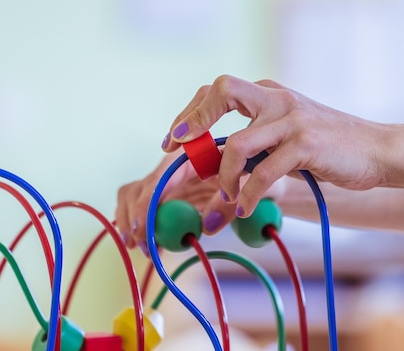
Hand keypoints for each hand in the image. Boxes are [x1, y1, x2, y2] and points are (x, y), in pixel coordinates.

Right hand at [115, 149, 286, 252]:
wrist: (271, 177)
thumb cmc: (266, 175)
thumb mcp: (255, 188)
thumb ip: (230, 203)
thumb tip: (207, 226)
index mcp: (195, 156)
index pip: (162, 177)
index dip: (149, 202)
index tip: (145, 228)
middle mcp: (178, 167)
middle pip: (140, 187)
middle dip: (135, 216)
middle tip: (141, 245)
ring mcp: (173, 182)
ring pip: (135, 196)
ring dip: (133, 221)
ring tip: (141, 248)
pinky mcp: (172, 196)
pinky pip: (147, 208)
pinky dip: (142, 224)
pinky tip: (148, 244)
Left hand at [163, 75, 389, 217]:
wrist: (379, 150)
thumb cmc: (328, 148)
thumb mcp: (286, 136)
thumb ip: (255, 143)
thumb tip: (213, 166)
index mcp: (268, 94)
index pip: (218, 90)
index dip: (190, 112)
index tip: (173, 139)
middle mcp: (277, 99)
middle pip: (222, 92)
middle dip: (193, 121)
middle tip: (178, 151)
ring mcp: (292, 119)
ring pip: (238, 143)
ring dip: (223, 176)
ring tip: (224, 198)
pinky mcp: (307, 144)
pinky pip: (263, 173)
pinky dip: (247, 194)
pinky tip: (242, 208)